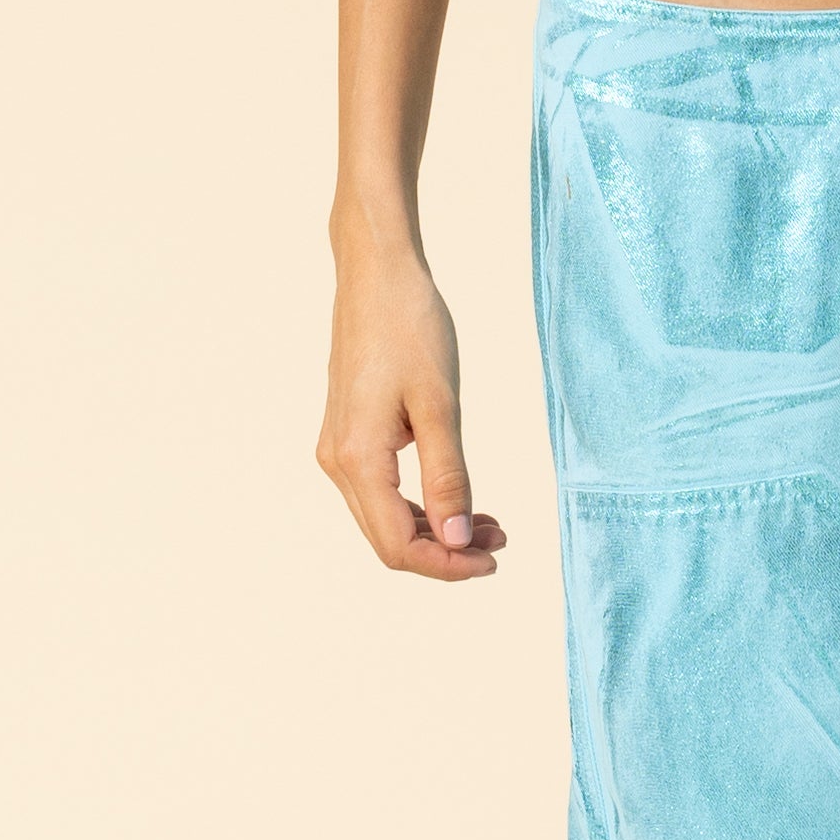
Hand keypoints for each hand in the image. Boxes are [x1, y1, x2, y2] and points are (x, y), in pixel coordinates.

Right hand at [319, 236, 508, 582]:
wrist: (377, 274)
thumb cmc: (411, 327)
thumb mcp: (440, 405)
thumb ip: (448, 477)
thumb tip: (458, 538)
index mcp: (357, 459)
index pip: (398, 544)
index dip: (447, 565)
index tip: (493, 560)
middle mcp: (338, 462)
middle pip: (388, 539)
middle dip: (446, 551)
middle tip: (501, 543)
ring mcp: (339, 449)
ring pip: (385, 517)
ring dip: (436, 529)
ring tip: (491, 525)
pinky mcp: (349, 434)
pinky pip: (382, 490)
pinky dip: (421, 503)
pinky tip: (458, 499)